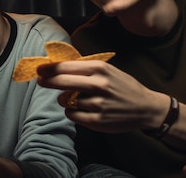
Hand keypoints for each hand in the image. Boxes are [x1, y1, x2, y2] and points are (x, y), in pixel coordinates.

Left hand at [37, 60, 166, 132]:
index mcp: (100, 69)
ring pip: (66, 100)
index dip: (49, 68)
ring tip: (77, 98)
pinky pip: (72, 115)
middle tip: (40, 80)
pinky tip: (82, 109)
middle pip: (62, 81)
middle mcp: (99, 85)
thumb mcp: (107, 70)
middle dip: (47, 81)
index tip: (39, 69)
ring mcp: (98, 104)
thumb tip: (56, 65)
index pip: (66, 66)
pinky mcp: (97, 120)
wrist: (146, 107)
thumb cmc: (122, 86)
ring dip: (66, 100)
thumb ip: (85, 68)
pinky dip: (72, 112)